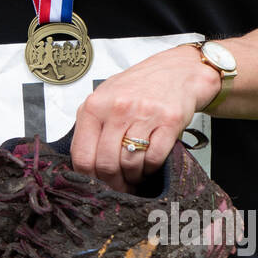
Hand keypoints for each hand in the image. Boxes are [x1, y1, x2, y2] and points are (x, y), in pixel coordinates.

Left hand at [70, 45, 220, 192]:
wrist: (176, 71)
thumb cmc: (137, 87)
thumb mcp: (104, 98)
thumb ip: (90, 127)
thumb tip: (83, 165)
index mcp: (94, 106)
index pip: (82, 155)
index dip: (88, 178)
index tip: (96, 185)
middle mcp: (117, 109)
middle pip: (106, 164)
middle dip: (113, 183)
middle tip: (119, 187)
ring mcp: (144, 114)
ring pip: (130, 164)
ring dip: (133, 177)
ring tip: (134, 174)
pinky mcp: (169, 121)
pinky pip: (154, 159)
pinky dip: (150, 169)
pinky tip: (149, 164)